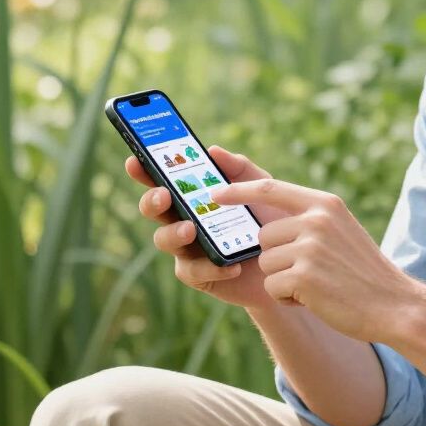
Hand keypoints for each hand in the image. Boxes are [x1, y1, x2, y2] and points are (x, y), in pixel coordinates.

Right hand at [127, 145, 287, 311]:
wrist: (291, 257)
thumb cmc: (270, 217)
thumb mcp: (261, 187)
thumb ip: (239, 168)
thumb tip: (213, 150)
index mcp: (193, 195)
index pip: (163, 179)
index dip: (145, 171)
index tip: (134, 161)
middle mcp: (184, 219)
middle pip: (155, 209)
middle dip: (152, 201)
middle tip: (164, 195)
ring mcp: (189, 248)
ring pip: (165, 240)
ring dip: (174, 233)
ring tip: (191, 229)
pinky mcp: (201, 275)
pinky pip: (194, 272)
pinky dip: (211, 267)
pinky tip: (231, 265)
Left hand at [215, 178, 416, 342]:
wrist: (394, 304)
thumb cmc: (363, 272)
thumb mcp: (340, 231)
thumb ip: (309, 220)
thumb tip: (266, 225)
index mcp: (324, 203)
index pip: (269, 188)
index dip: (239, 190)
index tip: (216, 192)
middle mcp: (316, 219)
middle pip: (263, 236)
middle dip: (277, 258)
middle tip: (310, 272)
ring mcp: (310, 247)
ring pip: (266, 263)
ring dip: (283, 280)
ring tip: (316, 285)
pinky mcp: (303, 276)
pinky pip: (272, 287)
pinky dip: (288, 299)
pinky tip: (316, 299)